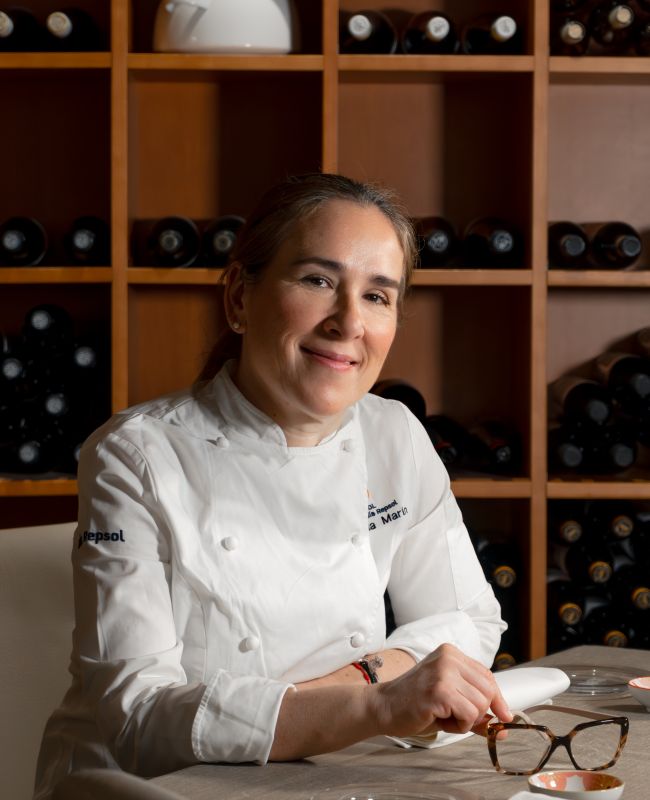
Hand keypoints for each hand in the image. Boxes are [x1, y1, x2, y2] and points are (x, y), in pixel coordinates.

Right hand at [369, 643, 511, 737]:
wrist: (383, 707)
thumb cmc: (415, 704)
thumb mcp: (450, 701)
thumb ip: (476, 711)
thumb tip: (504, 728)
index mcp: (451, 653)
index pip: (487, 676)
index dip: (497, 699)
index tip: (501, 716)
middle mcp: (449, 658)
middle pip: (488, 691)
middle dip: (478, 712)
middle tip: (456, 716)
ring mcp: (443, 673)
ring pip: (481, 704)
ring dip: (467, 720)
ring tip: (445, 716)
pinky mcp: (439, 691)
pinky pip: (469, 715)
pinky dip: (460, 725)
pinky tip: (441, 719)